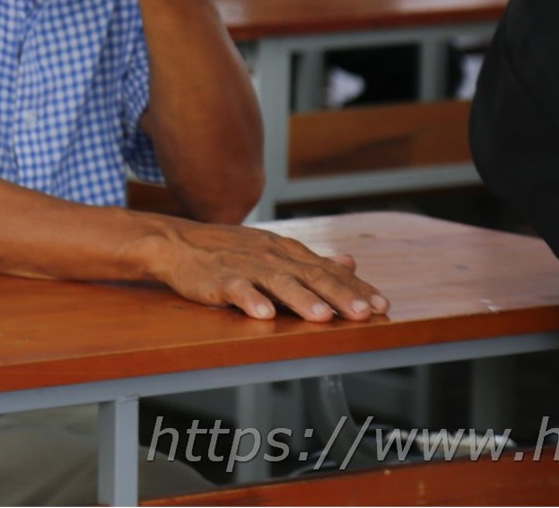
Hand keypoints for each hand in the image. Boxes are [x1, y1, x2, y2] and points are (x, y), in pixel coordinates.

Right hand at [161, 222, 388, 322]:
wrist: (177, 241)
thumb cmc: (227, 250)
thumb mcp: (273, 249)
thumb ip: (311, 260)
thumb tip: (350, 262)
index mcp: (287, 251)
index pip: (328, 269)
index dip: (355, 287)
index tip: (381, 304)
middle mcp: (272, 256)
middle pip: (311, 275)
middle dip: (340, 295)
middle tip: (365, 313)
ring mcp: (245, 266)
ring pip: (279, 282)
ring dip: (302, 299)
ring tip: (322, 316)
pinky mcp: (219, 278)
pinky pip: (236, 289)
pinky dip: (250, 300)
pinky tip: (263, 314)